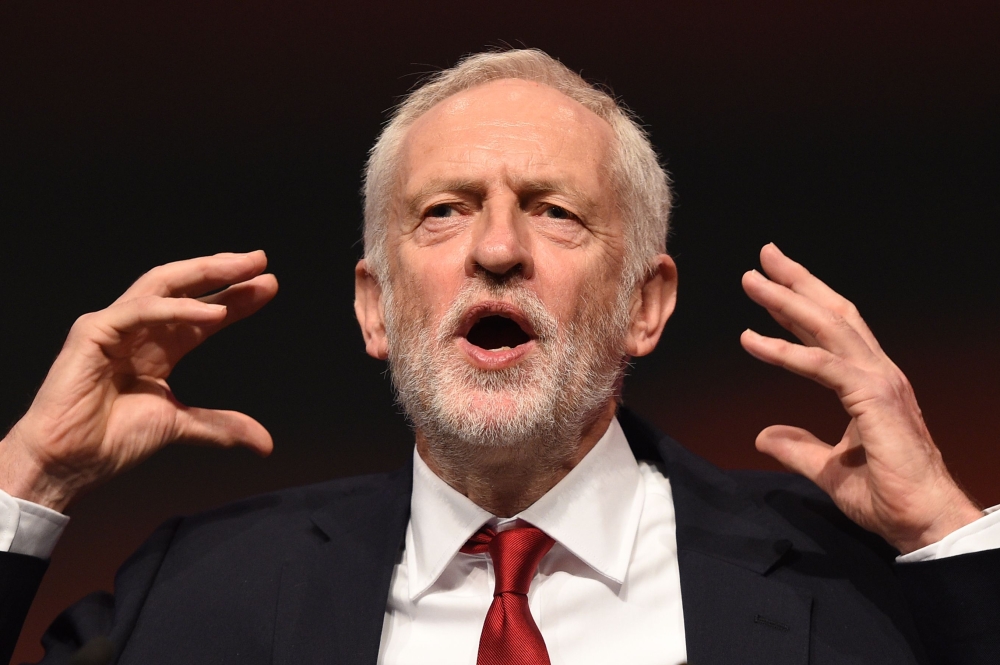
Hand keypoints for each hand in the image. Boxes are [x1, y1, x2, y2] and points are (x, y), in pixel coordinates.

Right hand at [0, 251, 277, 511]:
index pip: (203, 313)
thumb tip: (266, 444)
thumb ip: (221, 426)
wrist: (69, 463)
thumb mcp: (180, 426)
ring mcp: (114, 327)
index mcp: (158, 347)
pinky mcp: (92, 332)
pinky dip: (176, 309)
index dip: (235, 298)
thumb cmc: (111, 441)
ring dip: (205, 273)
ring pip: (162, 284)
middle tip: (260, 260)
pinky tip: (212, 313)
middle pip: (184, 286)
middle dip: (223, 270)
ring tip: (243, 269)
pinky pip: (139, 311)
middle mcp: (138, 330)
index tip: (269, 285)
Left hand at [740, 243, 981, 553]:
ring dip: (787, 300)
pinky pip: (822, 366)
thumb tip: (763, 436)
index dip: (800, 305)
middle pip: (833, 313)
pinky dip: (785, 351)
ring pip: (828, 327)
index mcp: (870, 384)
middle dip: (797, 282)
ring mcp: (879, 382)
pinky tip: (752, 341)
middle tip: (764, 257)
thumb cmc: (888, 497)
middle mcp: (878, 373)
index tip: (770, 285)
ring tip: (752, 280)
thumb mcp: (828, 469)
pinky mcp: (873, 399)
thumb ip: (798, 448)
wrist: (925, 523)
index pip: (832, 331)